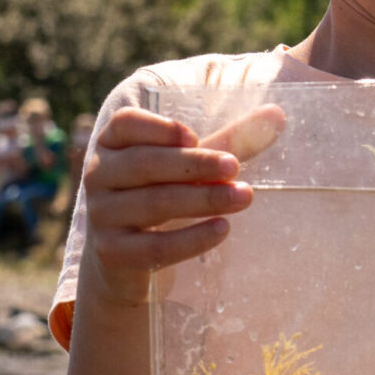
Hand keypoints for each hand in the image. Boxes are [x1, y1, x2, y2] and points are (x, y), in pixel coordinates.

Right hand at [80, 103, 284, 308]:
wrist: (127, 260)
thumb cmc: (164, 196)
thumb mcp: (191, 167)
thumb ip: (228, 141)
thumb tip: (276, 114)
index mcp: (113, 144)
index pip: (126, 123)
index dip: (159, 128)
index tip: (194, 136)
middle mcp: (98, 175)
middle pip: (146, 163)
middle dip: (195, 165)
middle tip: (235, 167)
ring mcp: (102, 215)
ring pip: (155, 204)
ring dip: (203, 200)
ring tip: (244, 198)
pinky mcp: (113, 253)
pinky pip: (155, 247)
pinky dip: (191, 239)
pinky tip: (222, 230)